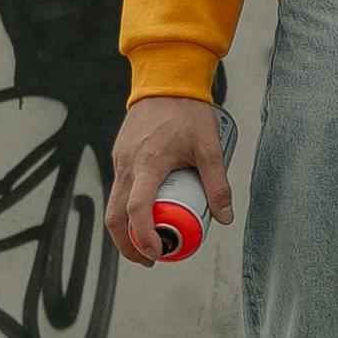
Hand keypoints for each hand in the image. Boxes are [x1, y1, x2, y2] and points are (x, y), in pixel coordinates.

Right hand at [105, 92, 227, 265]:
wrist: (166, 79)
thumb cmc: (187, 110)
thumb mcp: (210, 148)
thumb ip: (217, 184)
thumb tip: (224, 217)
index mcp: (148, 164)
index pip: (136, 210)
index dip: (144, 237)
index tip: (158, 252)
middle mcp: (127, 165)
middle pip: (114, 217)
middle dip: (129, 245)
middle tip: (150, 258)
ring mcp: (120, 160)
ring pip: (113, 204)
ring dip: (127, 228)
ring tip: (150, 240)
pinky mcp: (120, 155)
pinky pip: (119, 188)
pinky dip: (128, 207)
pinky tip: (150, 209)